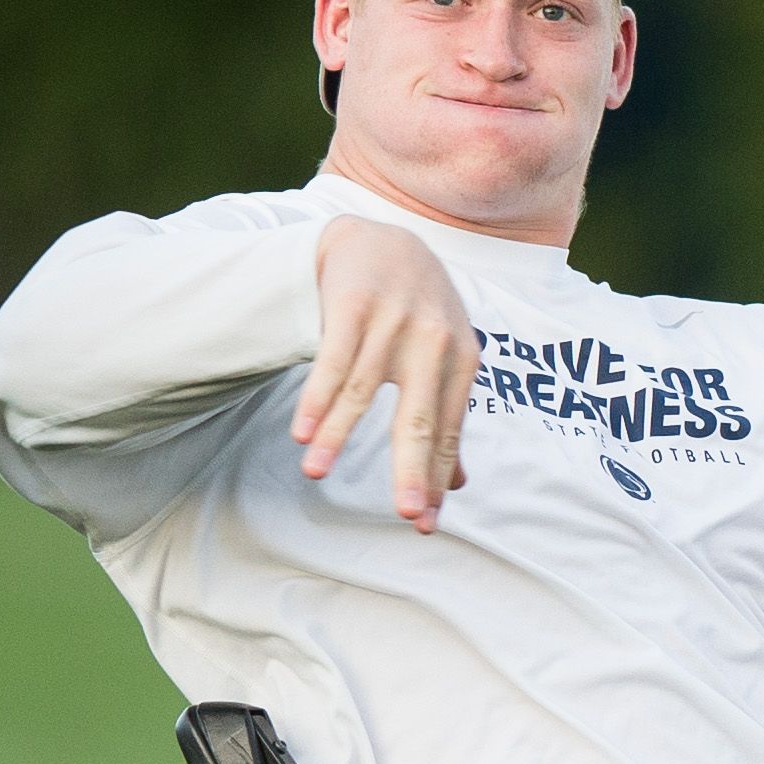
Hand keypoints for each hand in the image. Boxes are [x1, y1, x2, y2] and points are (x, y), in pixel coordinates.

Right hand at [299, 220, 478, 533]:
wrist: (384, 240)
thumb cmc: (419, 311)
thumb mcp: (447, 357)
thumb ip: (447, 416)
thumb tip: (456, 484)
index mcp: (461, 363)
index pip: (446, 432)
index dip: (433, 477)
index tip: (423, 523)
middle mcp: (433, 345)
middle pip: (418, 419)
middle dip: (410, 470)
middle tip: (404, 513)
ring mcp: (393, 324)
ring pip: (362, 393)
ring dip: (338, 437)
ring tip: (315, 474)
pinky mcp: (353, 306)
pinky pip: (331, 361)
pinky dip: (316, 398)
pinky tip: (302, 431)